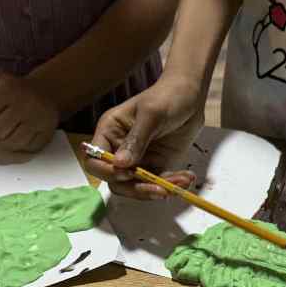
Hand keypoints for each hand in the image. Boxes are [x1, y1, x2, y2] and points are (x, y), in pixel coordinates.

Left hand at [0, 73, 58, 152]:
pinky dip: (20, 146)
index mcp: (9, 89)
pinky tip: (20, 137)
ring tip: (8, 132)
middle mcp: (25, 103)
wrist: (45, 92)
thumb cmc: (13, 90)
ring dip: (5, 141)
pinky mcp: (47, 133)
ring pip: (11, 143)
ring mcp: (38, 119)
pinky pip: (26, 149)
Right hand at [85, 74, 204, 199]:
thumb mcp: (151, 114)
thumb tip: (119, 164)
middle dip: (137, 188)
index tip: (127, 173)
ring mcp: (137, 161)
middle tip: (160, 189)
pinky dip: (171, 185)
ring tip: (180, 182)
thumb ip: (136, 139)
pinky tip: (186, 178)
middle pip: (114, 181)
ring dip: (157, 189)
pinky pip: (158, 184)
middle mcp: (119, 150)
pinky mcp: (155, 166)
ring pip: (137, 187)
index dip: (107, 171)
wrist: (191, 96)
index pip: (94, 160)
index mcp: (109, 133)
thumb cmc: (167, 96)